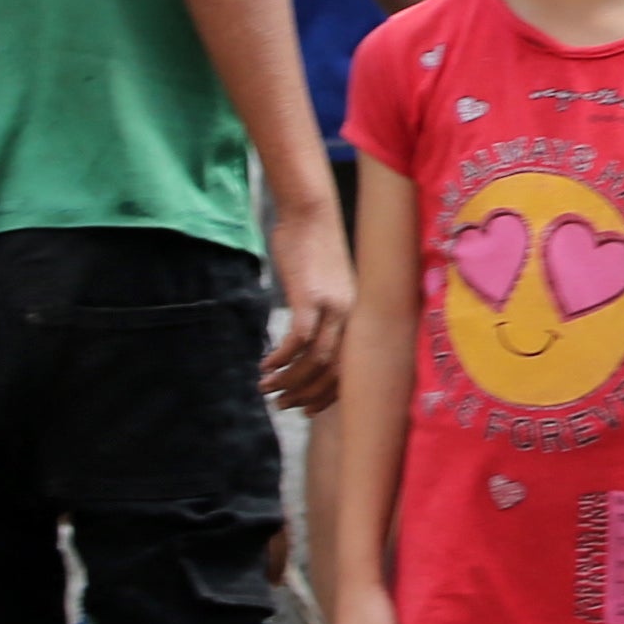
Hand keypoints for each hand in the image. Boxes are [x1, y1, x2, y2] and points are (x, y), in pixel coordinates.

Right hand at [259, 197, 353, 412]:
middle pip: (334, 372)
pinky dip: (281, 358)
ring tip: (267, 387)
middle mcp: (351, 316)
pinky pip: (298, 339)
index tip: (307, 408)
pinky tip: (265, 364)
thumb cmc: (315, 250)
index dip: (328, 395)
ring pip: (315, 360)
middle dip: (306, 395)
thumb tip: (308, 342)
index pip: (350, 370)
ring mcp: (333, 307)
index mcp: (358, 317)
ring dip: (288, 380)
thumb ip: (323, 313)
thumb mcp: (326, 287)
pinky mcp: (310, 297)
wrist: (311, 214)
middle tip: (281, 404)